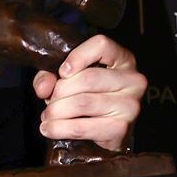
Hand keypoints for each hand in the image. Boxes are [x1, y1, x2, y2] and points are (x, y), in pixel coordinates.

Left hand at [32, 35, 145, 151]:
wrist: (110, 131)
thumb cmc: (92, 97)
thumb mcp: (71, 78)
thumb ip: (52, 76)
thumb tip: (43, 87)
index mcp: (123, 59)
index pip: (101, 45)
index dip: (77, 56)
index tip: (62, 71)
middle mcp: (133, 80)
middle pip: (88, 78)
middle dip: (60, 91)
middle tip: (49, 100)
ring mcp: (129, 106)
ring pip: (82, 103)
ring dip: (56, 111)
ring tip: (47, 116)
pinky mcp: (121, 129)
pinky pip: (82, 127)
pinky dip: (60, 129)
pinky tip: (49, 129)